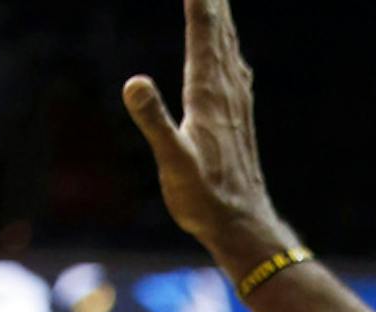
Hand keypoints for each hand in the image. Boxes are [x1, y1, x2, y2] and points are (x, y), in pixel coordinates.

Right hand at [123, 0, 290, 268]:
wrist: (242, 225)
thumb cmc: (204, 198)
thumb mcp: (173, 161)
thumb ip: (154, 120)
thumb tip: (133, 83)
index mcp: (207, 93)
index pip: (203, 34)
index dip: (199, 2)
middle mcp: (226, 91)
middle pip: (219, 32)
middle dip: (213, 2)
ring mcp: (236, 104)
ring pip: (229, 48)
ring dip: (222, 21)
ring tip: (217, 0)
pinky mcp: (239, 120)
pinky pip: (234, 71)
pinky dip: (229, 50)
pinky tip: (232, 53)